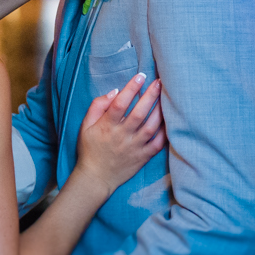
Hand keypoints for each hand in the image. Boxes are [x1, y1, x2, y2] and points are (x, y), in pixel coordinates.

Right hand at [75, 73, 164, 192]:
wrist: (96, 177)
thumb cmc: (90, 149)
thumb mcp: (85, 126)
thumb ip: (97, 106)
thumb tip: (115, 92)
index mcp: (107, 126)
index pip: (120, 104)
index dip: (131, 88)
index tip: (140, 76)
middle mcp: (122, 136)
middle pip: (139, 113)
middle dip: (150, 96)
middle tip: (159, 82)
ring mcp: (134, 147)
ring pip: (151, 127)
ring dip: (159, 111)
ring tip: (166, 97)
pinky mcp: (143, 157)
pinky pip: (158, 144)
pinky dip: (165, 132)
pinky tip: (169, 120)